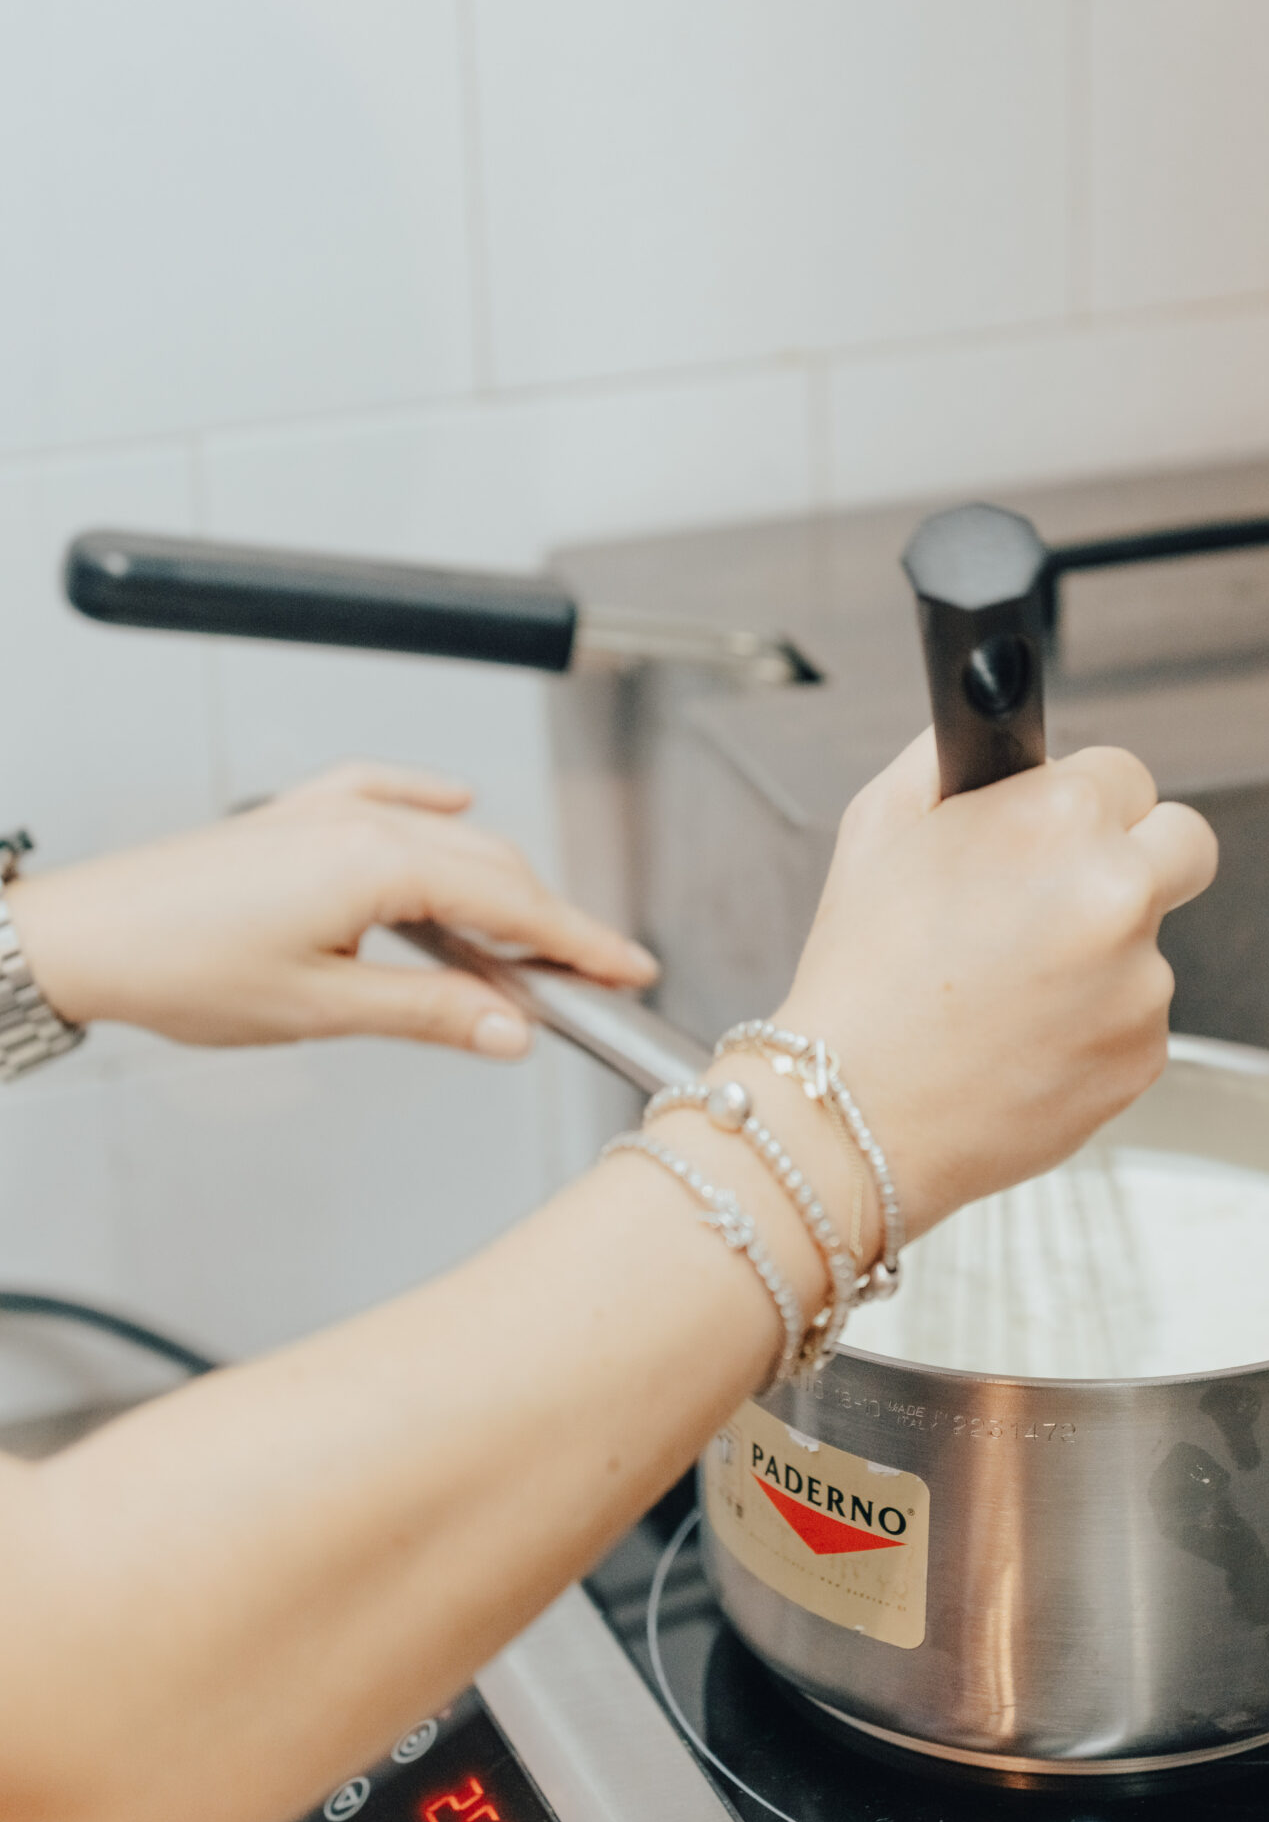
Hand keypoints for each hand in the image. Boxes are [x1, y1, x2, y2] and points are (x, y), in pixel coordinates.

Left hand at [7, 763, 654, 1057]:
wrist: (84, 936)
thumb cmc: (182, 969)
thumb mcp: (322, 1008)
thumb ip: (430, 1011)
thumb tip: (513, 1029)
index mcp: (379, 866)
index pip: (515, 904)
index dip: (581, 942)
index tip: (632, 971)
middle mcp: (362, 823)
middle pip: (494, 866)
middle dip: (553, 920)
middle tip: (595, 975)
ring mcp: (328, 811)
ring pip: (448, 837)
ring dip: (500, 883)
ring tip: (530, 941)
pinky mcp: (295, 816)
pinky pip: (386, 792)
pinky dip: (432, 806)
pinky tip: (454, 805)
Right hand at [771, 733, 1216, 1238]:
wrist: (851, 1114)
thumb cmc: (859, 975)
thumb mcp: (878, 825)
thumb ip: (953, 757)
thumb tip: (996, 732)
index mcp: (1060, 818)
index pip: (1127, 772)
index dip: (1081, 802)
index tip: (1051, 833)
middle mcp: (1118, 892)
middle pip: (1186, 842)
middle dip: (1137, 856)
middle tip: (1067, 894)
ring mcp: (1142, 982)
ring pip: (1150, 942)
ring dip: (1100, 955)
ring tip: (1006, 991)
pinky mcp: (1146, 1056)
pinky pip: (1134, 1019)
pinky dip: (1091, 1026)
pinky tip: (1019, 1039)